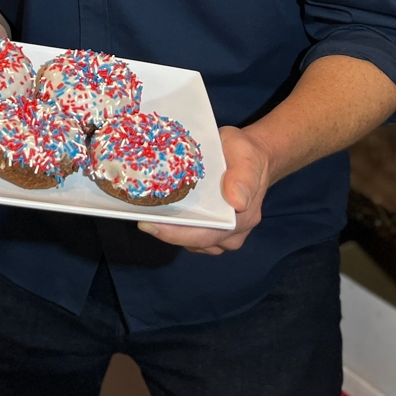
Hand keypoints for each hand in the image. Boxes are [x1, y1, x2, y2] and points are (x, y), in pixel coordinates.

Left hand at [137, 125, 272, 254]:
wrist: (253, 157)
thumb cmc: (246, 154)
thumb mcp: (246, 154)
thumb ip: (244, 176)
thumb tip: (238, 202)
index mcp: (243, 217)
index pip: (208, 234)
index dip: (177, 233)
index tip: (151, 224)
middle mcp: (233, 232)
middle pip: (196, 241)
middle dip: (167, 232)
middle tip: (142, 220)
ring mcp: (223, 234)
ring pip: (192, 241)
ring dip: (170, 231)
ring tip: (147, 214)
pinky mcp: (212, 229)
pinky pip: (192, 235)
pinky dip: (175, 227)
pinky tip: (160, 212)